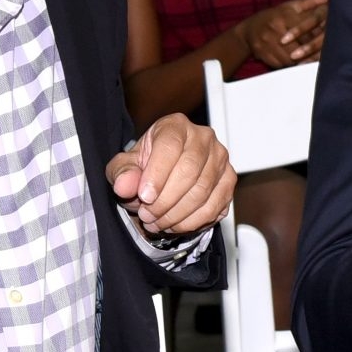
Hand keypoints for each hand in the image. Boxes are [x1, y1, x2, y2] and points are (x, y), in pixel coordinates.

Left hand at [108, 114, 234, 238]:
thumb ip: (122, 173)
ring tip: (156, 222)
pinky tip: (174, 225)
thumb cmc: (146, 166)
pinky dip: (192, 222)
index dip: (157, 174)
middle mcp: (203, 138)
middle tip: (147, 215)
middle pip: (189, 171)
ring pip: (202, 192)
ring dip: (176, 214)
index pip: (170, 147)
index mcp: (176, 126)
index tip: (144, 197)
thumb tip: (125, 185)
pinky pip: (215, 206)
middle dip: (165, 200)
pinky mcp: (229, 181)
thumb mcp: (125, 166)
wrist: (164, 176)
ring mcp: (220, 159)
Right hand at [234, 0, 329, 68]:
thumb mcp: (290, 6)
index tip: (329, 42)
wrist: (248, 31)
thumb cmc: (275, 16)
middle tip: (324, 57)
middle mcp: (274, 28)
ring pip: (290, 57)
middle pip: (299, 45)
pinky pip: (281, 64)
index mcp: (284, 15)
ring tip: (312, 62)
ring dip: (302, 61)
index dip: (318, 38)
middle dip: (311, 52)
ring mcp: (267, 41)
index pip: (306, 30)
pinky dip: (290, 66)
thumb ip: (310, 2)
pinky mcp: (262, 53)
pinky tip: (297, 65)